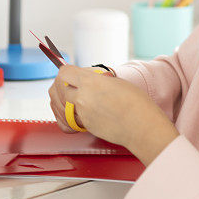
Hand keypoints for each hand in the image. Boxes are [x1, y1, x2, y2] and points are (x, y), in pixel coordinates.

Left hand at [48, 65, 166, 150]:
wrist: (142, 125)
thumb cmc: (135, 102)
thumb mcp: (114, 81)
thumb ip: (95, 79)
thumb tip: (84, 79)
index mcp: (91, 81)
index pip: (64, 72)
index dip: (65, 72)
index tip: (69, 73)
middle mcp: (82, 97)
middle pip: (57, 88)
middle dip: (60, 86)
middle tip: (67, 85)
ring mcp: (82, 113)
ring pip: (58, 105)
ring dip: (60, 100)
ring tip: (69, 98)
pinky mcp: (85, 126)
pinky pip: (66, 121)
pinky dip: (65, 116)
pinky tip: (70, 113)